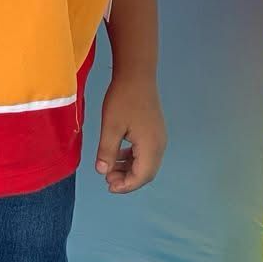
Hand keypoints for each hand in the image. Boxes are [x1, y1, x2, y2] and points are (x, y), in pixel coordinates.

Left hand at [95, 74, 166, 193]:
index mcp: (150, 147)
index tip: (108, 186)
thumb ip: (107, 151)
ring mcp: (159, 137)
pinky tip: (118, 155)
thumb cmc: (122, 99)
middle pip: (146, 172)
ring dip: (129, 169)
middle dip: (127, 179)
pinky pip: (146, 152)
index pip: (141, 176)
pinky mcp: (154, 130)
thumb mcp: (110, 126)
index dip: (126, 186)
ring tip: (109, 168)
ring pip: (146, 163)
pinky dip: (133, 158)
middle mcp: (159, 145)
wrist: (136, 75)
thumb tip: (102, 172)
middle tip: (107, 179)